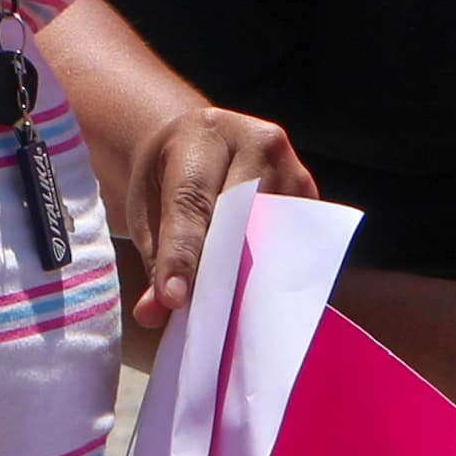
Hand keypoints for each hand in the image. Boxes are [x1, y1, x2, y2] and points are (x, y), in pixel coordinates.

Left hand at [117, 105, 319, 330]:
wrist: (196, 140)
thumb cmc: (167, 180)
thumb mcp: (148, 211)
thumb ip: (155, 260)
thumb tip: (156, 314)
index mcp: (201, 136)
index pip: (191, 203)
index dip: (182, 255)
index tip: (174, 300)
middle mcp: (254, 141)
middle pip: (239, 218)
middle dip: (222, 271)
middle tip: (206, 320)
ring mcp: (288, 163)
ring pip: (273, 230)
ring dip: (255, 274)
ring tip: (234, 315)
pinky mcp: (308, 188)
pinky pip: (295, 236)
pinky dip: (277, 268)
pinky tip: (261, 295)